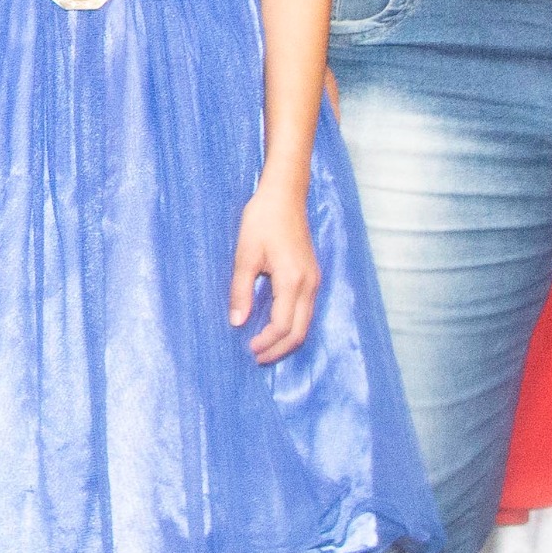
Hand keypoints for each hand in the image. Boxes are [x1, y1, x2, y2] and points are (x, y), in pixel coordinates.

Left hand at [230, 189, 320, 361]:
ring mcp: (314, 280)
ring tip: (265, 346)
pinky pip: (306, 310)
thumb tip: (237, 322)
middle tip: (257, 357)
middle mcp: (309, 285)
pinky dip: (293, 324)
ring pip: (305, 323)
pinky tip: (276, 326)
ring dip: (287, 339)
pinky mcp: (312, 276)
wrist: (284, 196)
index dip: (267, 342)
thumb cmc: (262, 220)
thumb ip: (241, 291)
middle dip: (279, 349)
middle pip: (300, 331)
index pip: (283, 326)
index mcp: (292, 281)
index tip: (249, 349)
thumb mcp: (245, 255)